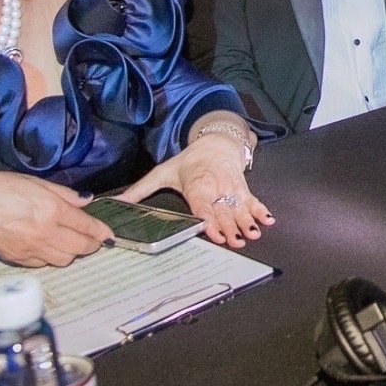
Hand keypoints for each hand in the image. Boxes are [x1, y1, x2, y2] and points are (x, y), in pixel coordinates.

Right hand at [0, 171, 111, 268]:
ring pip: (64, 260)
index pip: (86, 226)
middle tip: (93, 239)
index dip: (101, 231)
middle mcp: (45, 233)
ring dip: (72, 253)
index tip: (108, 234)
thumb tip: (86, 200)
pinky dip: (51, 258)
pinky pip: (44, 264)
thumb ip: (63, 194)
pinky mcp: (18, 260)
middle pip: (80, 248)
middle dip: (91, 245)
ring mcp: (31, 250)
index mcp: (51, 210)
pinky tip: (48, 247)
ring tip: (70, 242)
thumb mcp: (33, 182)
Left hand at [117, 134, 273, 248]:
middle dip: (229, 227)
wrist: (215, 144)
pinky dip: (261, 211)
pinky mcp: (242, 189)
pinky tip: (268, 221)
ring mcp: (231, 189)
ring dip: (246, 222)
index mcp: (197, 184)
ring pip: (239, 208)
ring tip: (252, 234)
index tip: (213, 232)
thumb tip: (116, 203)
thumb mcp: (162, 172)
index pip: (202, 204)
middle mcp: (216, 188)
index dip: (208, 219)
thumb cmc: (188, 163)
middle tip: (235, 242)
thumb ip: (140, 190)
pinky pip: (253, 201)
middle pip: (223, 210)